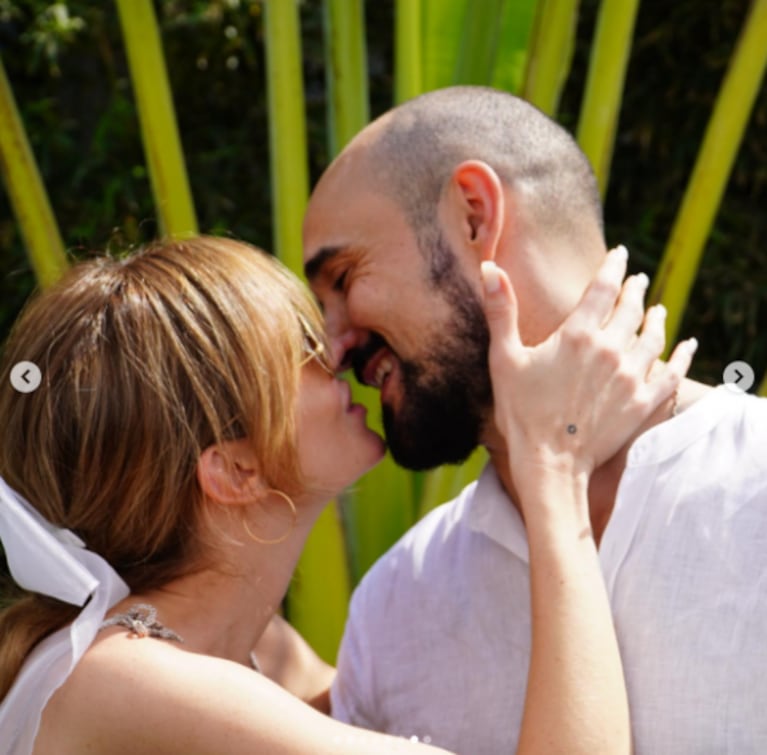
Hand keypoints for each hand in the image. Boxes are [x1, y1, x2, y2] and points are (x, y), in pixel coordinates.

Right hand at [481, 246, 696, 480]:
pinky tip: (688, 345)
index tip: (619, 254)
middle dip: (635, 289)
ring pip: (654, 336)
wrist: (550, 463)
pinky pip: (673, 372)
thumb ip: (501, 311)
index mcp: (577, 335)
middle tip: (638, 279)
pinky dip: (682, 355)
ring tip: (658, 308)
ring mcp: (631, 376)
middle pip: (631, 309)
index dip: (613, 267)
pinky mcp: (644, 402)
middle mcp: (610, 350)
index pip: (603, 288)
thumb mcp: (504, 358)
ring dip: (657, 317)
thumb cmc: (521, 411)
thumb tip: (491, 268)